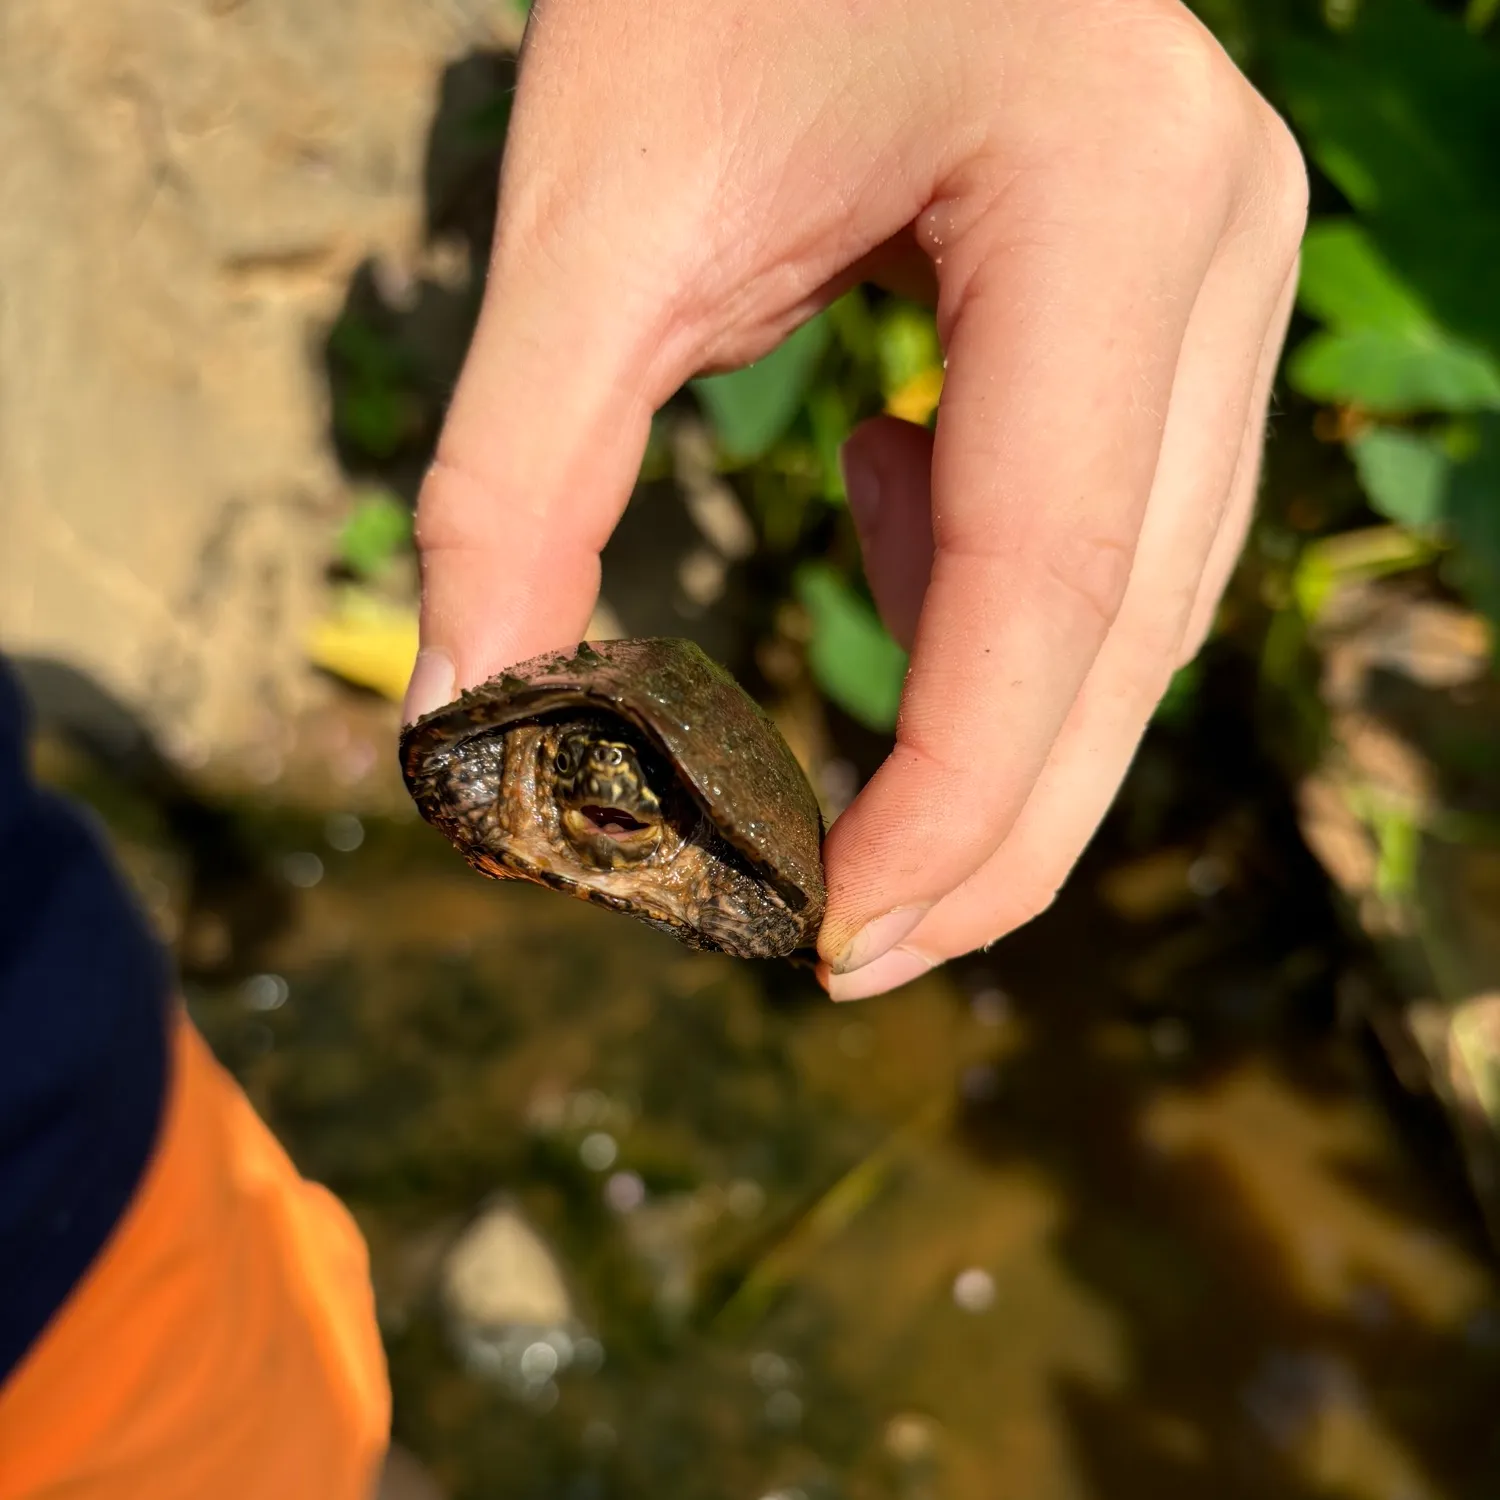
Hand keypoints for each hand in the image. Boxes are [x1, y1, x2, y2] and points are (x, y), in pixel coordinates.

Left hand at [404, 0, 1306, 997]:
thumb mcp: (593, 208)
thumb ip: (516, 473)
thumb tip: (459, 732)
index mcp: (1101, 197)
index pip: (1046, 573)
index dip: (950, 795)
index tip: (828, 934)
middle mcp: (1220, 239)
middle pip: (1130, 625)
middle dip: (998, 824)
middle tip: (856, 950)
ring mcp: (1230, 268)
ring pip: (1147, 595)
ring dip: (999, 724)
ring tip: (848, 747)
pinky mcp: (1183, 296)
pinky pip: (1122, 516)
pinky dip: (998, 591)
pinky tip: (886, 499)